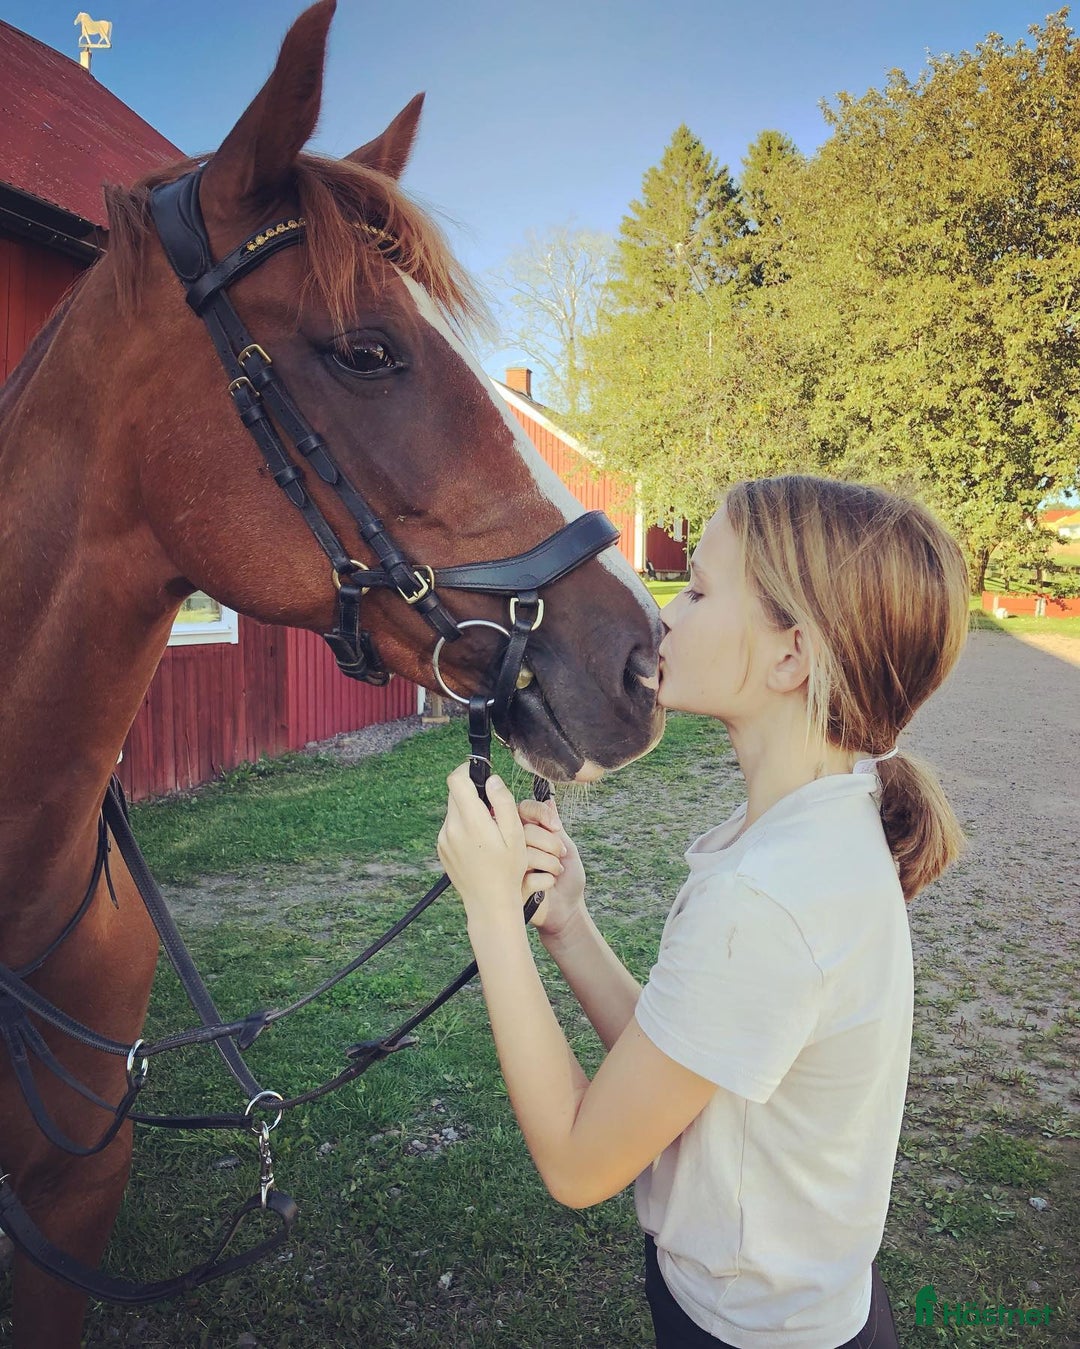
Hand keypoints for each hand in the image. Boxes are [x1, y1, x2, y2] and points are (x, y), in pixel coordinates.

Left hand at [437, 764, 555, 925]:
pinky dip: (463, 827)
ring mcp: (444, 839)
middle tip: (492, 810)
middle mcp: (452, 828)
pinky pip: (451, 826)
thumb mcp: (515, 835)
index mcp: (471, 821)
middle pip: (455, 794)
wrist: (489, 903)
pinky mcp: (441, 848)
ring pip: (454, 810)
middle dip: (472, 794)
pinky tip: (479, 844)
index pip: (457, 781)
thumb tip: (492, 780)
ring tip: (488, 832)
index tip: (481, 775)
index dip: (468, 771)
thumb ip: (503, 802)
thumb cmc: (508, 870)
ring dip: (468, 811)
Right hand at [519, 796, 585, 938]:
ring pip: (525, 853)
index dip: (539, 813)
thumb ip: (555, 826)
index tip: (557, 827)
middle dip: (551, 843)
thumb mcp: (567, 848)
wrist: (567, 911)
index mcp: (525, 832)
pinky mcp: (510, 887)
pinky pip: (527, 876)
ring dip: (550, 863)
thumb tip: (550, 800)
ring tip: (556, 873)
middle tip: (561, 855)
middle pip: (525, 830)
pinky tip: (547, 887)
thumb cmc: (567, 879)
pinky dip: (545, 881)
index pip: (523, 809)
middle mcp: (513, 846)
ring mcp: (509, 866)